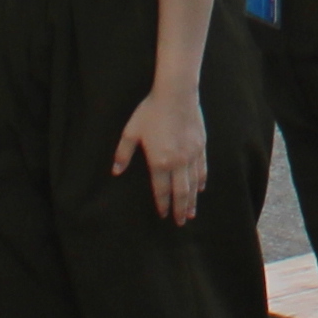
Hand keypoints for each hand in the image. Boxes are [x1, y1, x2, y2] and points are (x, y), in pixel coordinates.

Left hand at [114, 81, 209, 225]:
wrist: (176, 95)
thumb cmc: (151, 112)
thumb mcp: (131, 132)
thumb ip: (123, 153)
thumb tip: (115, 171)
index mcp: (159, 162)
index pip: (161, 190)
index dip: (162, 204)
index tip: (163, 215)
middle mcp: (177, 162)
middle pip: (180, 192)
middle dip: (179, 209)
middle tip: (180, 222)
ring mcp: (191, 155)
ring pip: (193, 184)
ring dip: (192, 200)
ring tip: (191, 213)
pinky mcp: (200, 146)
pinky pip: (202, 168)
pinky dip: (201, 181)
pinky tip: (201, 188)